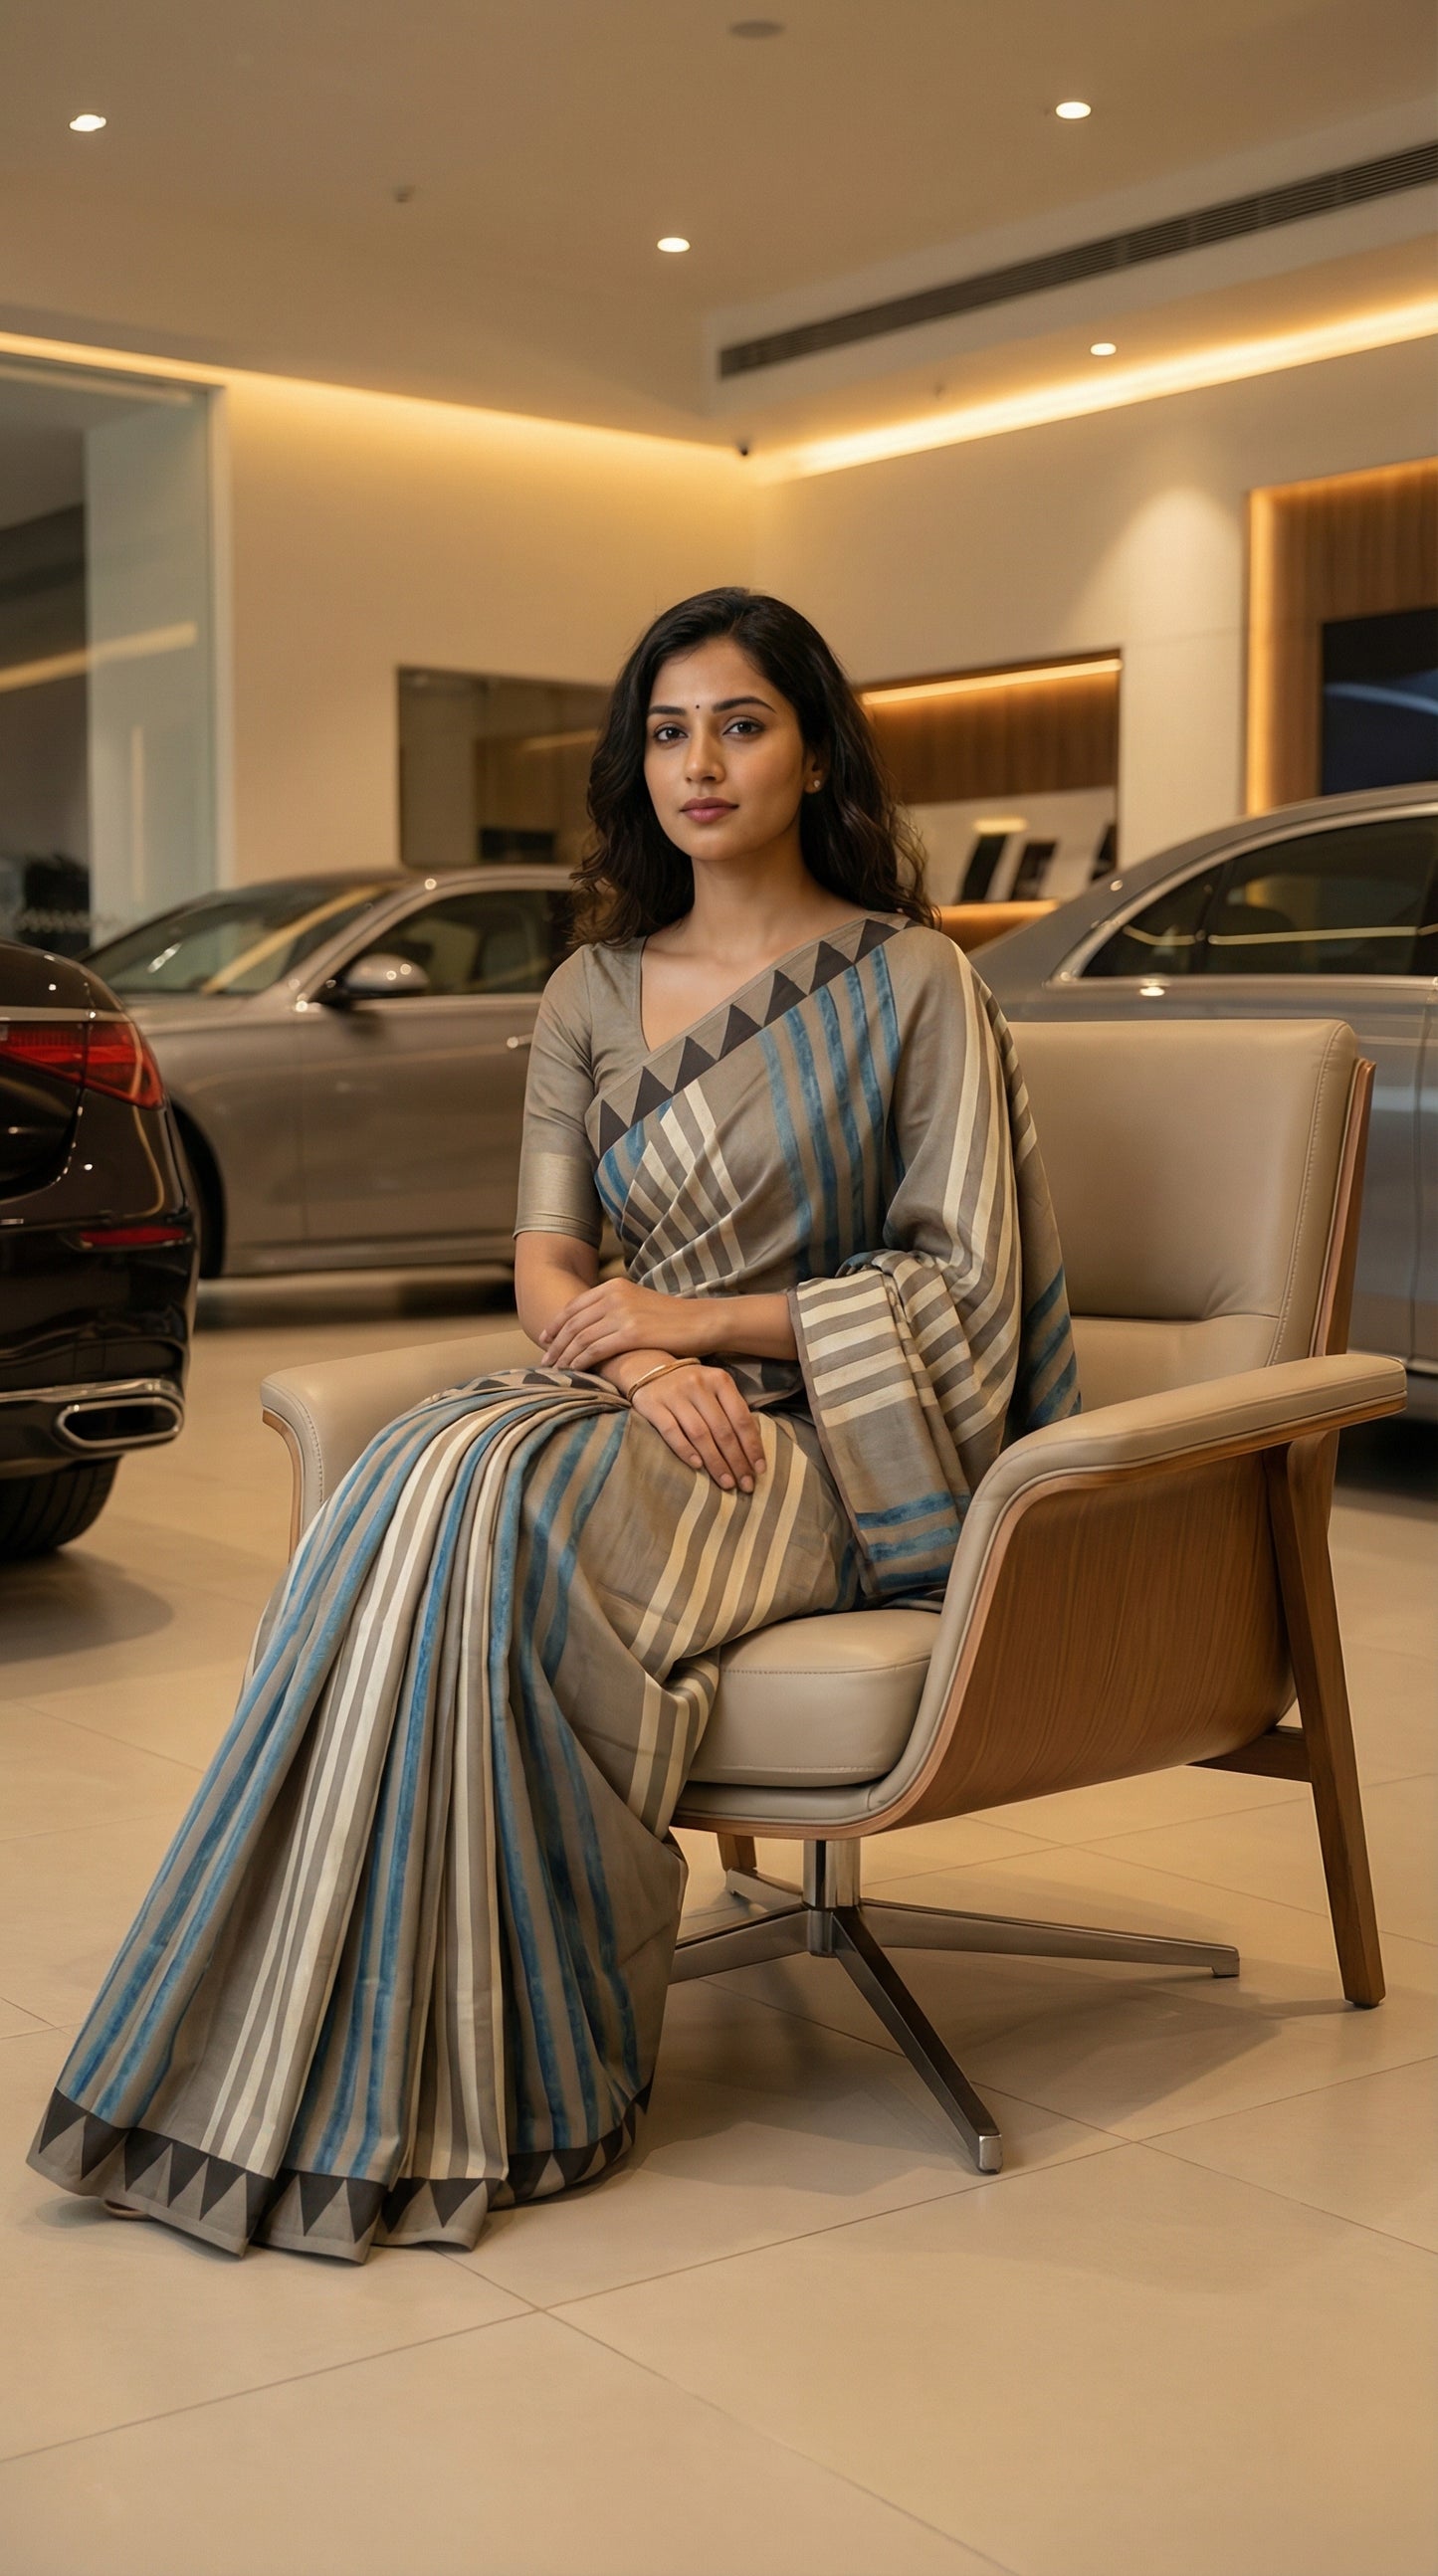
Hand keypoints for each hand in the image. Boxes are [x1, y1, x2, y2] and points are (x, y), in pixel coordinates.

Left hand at [540, 1279, 707, 1374]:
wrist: (703, 1321)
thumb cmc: (674, 1318)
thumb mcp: (640, 1303)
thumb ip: (616, 1308)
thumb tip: (594, 1326)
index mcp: (614, 1285)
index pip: (574, 1306)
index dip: (556, 1324)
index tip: (545, 1339)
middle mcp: (614, 1296)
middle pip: (573, 1323)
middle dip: (556, 1344)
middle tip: (546, 1361)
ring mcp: (622, 1313)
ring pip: (580, 1338)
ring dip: (564, 1356)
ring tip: (556, 1371)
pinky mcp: (631, 1333)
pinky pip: (595, 1349)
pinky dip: (580, 1361)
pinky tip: (574, 1371)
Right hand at [625, 1359, 766, 1492]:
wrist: (647, 1368)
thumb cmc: (690, 1386)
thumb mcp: (714, 1389)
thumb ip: (731, 1411)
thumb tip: (752, 1449)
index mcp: (720, 1381)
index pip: (742, 1419)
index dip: (752, 1447)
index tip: (760, 1470)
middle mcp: (699, 1385)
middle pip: (723, 1430)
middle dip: (736, 1461)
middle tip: (745, 1485)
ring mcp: (675, 1394)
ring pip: (700, 1434)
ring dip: (715, 1462)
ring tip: (726, 1482)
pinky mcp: (653, 1404)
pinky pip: (671, 1431)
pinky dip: (685, 1450)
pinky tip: (697, 1466)